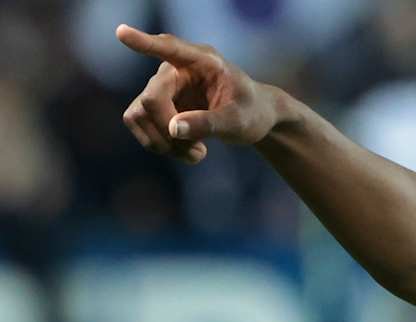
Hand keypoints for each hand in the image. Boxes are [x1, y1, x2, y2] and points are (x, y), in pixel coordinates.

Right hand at [115, 24, 278, 164]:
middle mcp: (174, 69)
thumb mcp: (239, 120)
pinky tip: (186, 151)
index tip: (122, 32)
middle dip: (169, 132)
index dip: (143, 42)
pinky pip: (141, 128)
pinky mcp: (155, 106)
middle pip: (150, 100)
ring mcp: (161, 87)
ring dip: (163, 144)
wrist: (252, 117)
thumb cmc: (251, 111)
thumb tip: (173, 128)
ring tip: (197, 154)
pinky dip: (161, 146)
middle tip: (200, 154)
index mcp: (201, 61)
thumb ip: (209, 123)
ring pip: (138, 116)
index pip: (169, 48)